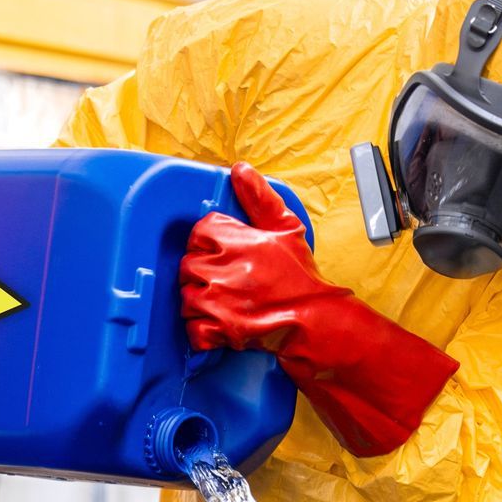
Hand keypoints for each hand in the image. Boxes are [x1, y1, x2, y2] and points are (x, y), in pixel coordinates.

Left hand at [179, 163, 329, 354]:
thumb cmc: (300, 276)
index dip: (208, 243)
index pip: (199, 232)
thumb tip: (241, 169)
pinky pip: (193, 329)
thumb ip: (260, 198)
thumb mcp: (286, 228)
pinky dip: (203, 331)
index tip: (219, 253)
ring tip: (224, 304)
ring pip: (187, 297)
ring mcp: (217, 301)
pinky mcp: (219, 330)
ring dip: (201, 302)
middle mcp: (221, 269)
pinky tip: (220, 325)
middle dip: (203, 273)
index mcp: (234, 240)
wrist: (314, 320)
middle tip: (224, 281)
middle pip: (188, 265)